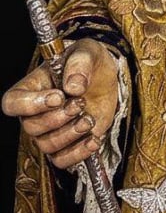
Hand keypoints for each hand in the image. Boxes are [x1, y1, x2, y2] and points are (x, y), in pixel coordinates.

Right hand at [2, 38, 118, 168]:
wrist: (106, 78)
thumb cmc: (88, 62)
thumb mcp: (87, 52)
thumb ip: (79, 64)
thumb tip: (73, 87)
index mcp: (31, 87)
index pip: (13, 102)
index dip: (31, 104)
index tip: (58, 97)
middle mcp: (35, 113)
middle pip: (31, 127)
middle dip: (58, 118)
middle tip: (79, 103)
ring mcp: (50, 131)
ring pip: (47, 145)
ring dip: (70, 135)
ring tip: (89, 118)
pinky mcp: (68, 144)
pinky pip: (63, 160)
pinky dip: (79, 153)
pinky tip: (94, 139)